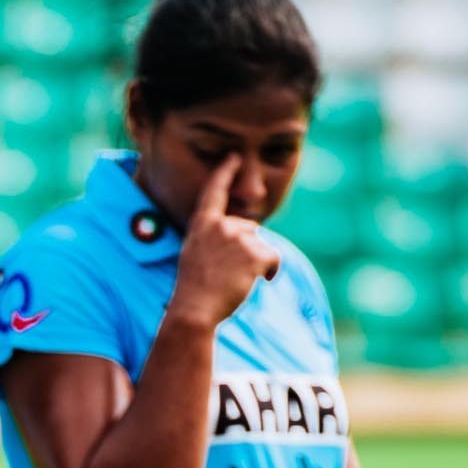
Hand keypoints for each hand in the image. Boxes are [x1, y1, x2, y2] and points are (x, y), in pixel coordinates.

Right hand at [168, 155, 279, 328]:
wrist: (194, 310)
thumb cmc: (193, 290)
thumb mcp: (195, 255)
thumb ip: (216, 239)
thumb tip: (251, 232)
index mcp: (202, 224)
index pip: (215, 191)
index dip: (225, 172)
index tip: (234, 156)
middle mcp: (221, 225)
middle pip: (249, 227)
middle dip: (247, 247)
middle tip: (229, 273)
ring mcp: (238, 237)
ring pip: (260, 245)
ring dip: (256, 263)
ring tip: (237, 282)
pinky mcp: (254, 253)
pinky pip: (274, 258)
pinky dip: (270, 271)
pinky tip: (259, 282)